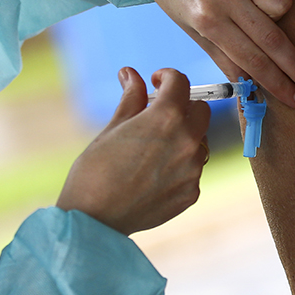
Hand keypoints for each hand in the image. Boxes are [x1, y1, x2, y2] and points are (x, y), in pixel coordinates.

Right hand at [57, 67, 210, 235]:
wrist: (93, 220)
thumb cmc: (95, 171)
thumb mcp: (112, 128)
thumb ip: (131, 98)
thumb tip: (131, 74)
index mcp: (166, 117)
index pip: (180, 82)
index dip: (167, 76)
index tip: (156, 81)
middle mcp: (187, 141)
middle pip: (201, 110)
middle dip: (182, 106)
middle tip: (158, 113)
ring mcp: (192, 170)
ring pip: (199, 141)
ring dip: (183, 137)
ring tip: (152, 149)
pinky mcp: (191, 193)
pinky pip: (192, 170)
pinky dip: (178, 165)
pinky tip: (152, 174)